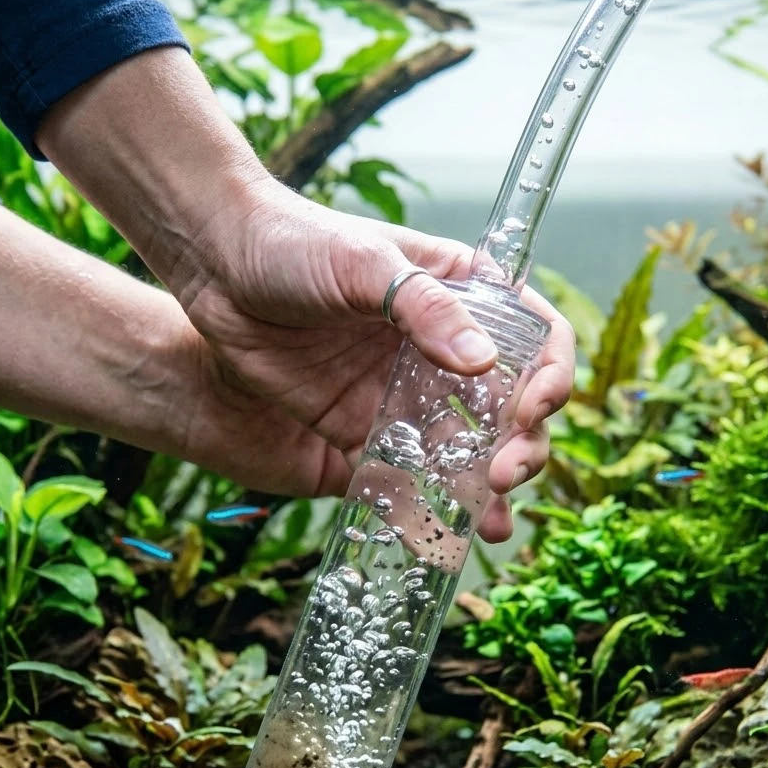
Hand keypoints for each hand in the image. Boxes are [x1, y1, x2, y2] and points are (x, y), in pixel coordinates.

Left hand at [172, 181, 574, 542]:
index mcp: (458, 296)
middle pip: (507, 406)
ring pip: (461, 447)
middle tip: (505, 474)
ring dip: (482, 485)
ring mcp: (399, 391)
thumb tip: (482, 363)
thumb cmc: (293, 241)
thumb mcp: (364, 261)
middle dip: (521, 444)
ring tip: (491, 524)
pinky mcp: (357, 425)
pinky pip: (400, 469)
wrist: (217, 266)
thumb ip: (424, 308)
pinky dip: (422, 500)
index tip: (535, 407)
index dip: (549, 376)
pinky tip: (437, 527)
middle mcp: (438, 349)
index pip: (533, 338)